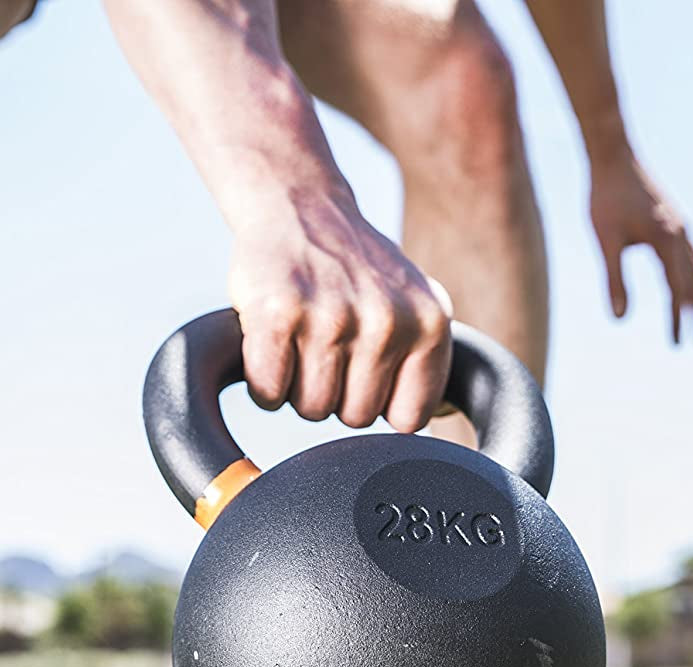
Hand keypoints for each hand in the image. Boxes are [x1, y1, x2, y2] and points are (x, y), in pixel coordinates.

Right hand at [228, 189, 452, 432]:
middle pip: (355, 418)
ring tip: (301, 340)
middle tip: (326, 346)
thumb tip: (414, 434)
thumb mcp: (413, 302)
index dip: (380, 403)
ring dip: (297, 387)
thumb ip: (423, 360)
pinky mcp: (277, 315)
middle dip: (336, 393)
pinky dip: (262, 380)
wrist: (300, 206)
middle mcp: (387, 322)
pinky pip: (268, 393)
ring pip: (311, 410)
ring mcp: (331, 318)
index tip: (364, 372)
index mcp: (429, 323)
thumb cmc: (355, 268)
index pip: (408, 418)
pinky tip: (272, 344)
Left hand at [590, 152, 692, 342]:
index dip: (678, 318)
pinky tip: (689, 284)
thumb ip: (614, 280)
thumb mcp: (606, 242)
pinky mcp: (674, 220)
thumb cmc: (605, 198)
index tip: (678, 344)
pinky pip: (692, 254)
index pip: (677, 289)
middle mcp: (681, 234)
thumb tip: (619, 319)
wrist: (612, 157)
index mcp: (667, 240)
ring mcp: (680, 225)